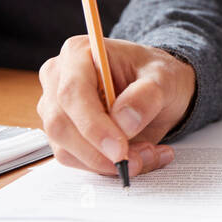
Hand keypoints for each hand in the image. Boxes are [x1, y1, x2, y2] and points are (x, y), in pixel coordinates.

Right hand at [37, 36, 195, 177]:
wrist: (159, 90)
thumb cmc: (157, 75)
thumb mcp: (165, 77)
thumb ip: (148, 94)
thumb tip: (125, 121)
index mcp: (78, 54)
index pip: (72, 93)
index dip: (93, 125)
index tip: (119, 149)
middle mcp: (58, 80)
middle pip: (61, 125)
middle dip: (100, 151)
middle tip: (138, 160)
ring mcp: (56, 109)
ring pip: (65, 149)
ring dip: (107, 162)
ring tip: (148, 154)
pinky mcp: (64, 135)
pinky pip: (77, 160)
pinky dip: (107, 167)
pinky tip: (139, 157)